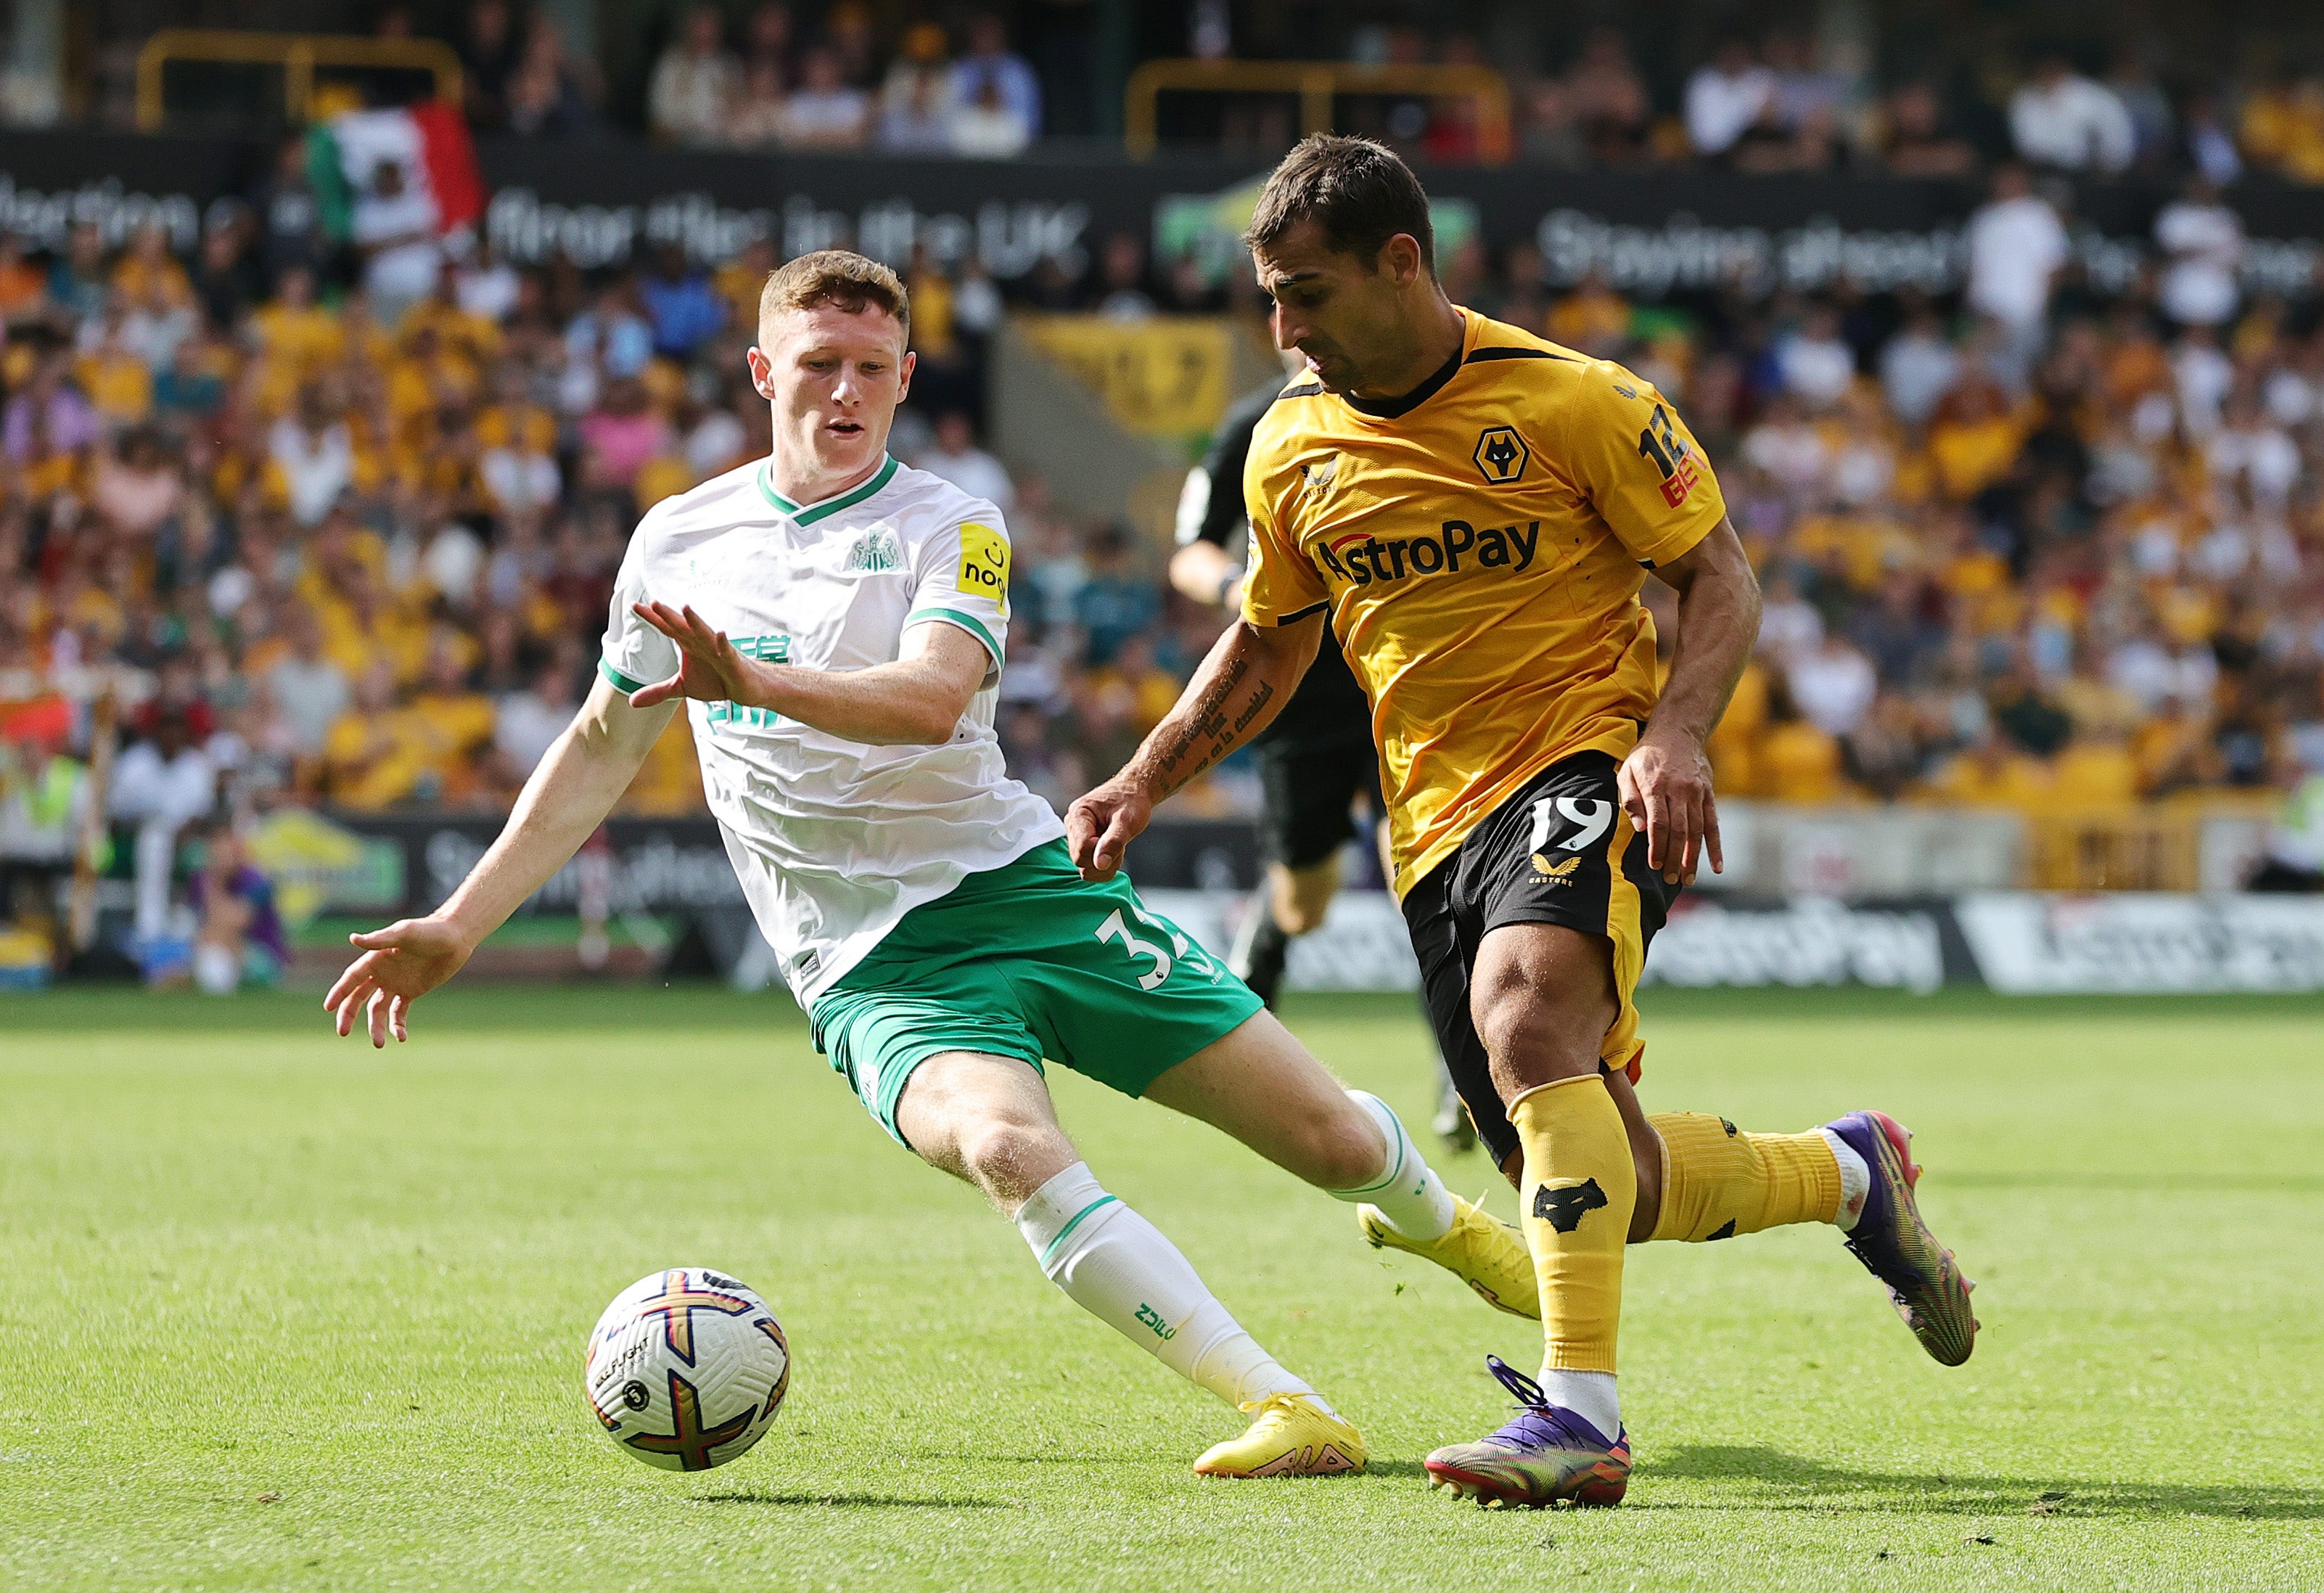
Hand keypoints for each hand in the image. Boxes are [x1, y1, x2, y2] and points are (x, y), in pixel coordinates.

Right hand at [324, 916, 474, 1046]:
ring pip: (378, 1010)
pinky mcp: (411, 992)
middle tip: (342, 1032)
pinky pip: (399, 1012)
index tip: (328, 1008)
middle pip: (358, 997)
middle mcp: (381, 973)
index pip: (351, 979)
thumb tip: (353, 938)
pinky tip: (402, 1038)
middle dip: (348, 1014)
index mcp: (376, 959)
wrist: (456, 938)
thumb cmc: (429, 930)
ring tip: (379, 1043)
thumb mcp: (404, 933)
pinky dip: (398, 1025)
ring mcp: (395, 984)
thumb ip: (380, 939)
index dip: (339, 992)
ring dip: (376, 1027)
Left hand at [627, 603, 765, 709]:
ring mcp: (718, 651)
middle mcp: (702, 643)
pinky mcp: (734, 662)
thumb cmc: (717, 680)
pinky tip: (720, 634)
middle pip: (682, 627)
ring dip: (695, 622)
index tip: (634, 606)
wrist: (747, 687)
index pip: (668, 629)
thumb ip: (659, 691)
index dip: (652, 619)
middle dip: (668, 615)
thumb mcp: (683, 687)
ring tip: (685, 608)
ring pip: (705, 634)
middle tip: (653, 604)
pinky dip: (723, 644)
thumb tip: (631, 702)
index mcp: (689, 645)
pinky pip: (727, 652)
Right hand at [1065, 777, 1155, 880]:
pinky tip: (1113, 849)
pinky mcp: (1081, 843)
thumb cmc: (1131, 801)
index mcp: (1079, 813)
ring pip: (1084, 866)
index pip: (1083, 848)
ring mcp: (1075, 835)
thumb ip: (1114, 842)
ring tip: (1117, 844)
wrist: (1133, 793)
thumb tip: (1100, 865)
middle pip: (1080, 860)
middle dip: (1104, 859)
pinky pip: (1088, 866)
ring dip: (1105, 863)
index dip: (1102, 851)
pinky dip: (1104, 864)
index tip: (1119, 840)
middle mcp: (1072, 824)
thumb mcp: (1127, 821)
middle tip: (1120, 843)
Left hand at [1616, 726, 1721, 886]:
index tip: (1654, 865)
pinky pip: (1713, 824)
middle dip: (1674, 858)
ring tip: (1687, 879)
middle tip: (1670, 879)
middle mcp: (1679, 790)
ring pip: (1697, 831)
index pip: (1659, 823)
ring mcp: (1697, 792)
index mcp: (1656, 785)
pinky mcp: (1709, 793)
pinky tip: (1717, 867)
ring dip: (1693, 858)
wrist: (1677, 731)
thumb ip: (1630, 798)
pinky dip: (1715, 847)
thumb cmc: (1646, 755)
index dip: (1657, 846)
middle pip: (1679, 830)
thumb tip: (1639, 828)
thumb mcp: (1627, 770)